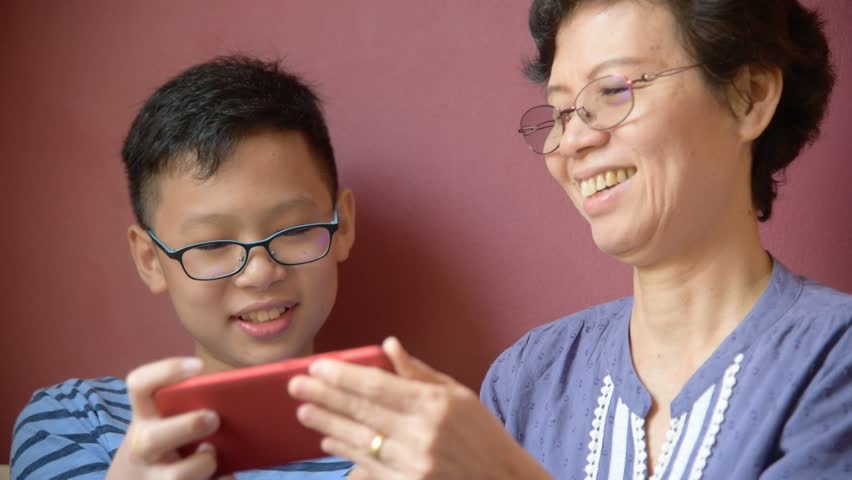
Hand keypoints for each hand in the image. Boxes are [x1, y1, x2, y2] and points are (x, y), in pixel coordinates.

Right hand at [106, 357, 233, 479]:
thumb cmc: (166, 441)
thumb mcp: (165, 421)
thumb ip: (189, 405)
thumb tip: (242, 396)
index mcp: (144, 416)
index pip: (139, 385)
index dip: (166, 371)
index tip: (199, 365)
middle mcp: (143, 447)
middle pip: (152, 438)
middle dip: (187, 426)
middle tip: (214, 418)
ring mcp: (153, 477)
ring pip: (175, 476)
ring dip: (202, 464)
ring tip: (214, 454)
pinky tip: (229, 477)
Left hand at [288, 338, 550, 479]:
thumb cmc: (482, 435)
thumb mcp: (458, 395)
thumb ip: (418, 373)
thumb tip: (389, 346)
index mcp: (434, 405)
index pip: (376, 386)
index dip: (342, 376)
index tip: (317, 367)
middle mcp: (421, 435)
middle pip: (361, 412)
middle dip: (324, 397)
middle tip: (295, 386)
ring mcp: (412, 466)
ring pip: (358, 441)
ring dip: (328, 426)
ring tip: (305, 412)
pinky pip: (367, 468)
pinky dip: (346, 453)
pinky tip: (329, 442)